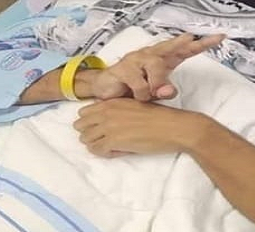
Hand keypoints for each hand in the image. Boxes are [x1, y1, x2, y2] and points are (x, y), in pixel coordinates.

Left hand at [73, 98, 212, 156]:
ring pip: (85, 139)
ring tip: (112, 146)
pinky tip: (118, 151)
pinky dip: (104, 153)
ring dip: (96, 144)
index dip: (91, 123)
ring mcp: (108, 126)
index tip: (103, 129)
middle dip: (90, 133)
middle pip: (80, 126)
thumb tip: (107, 124)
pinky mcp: (113, 141)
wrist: (174, 127)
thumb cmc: (161, 117)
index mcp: (113, 102)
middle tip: (105, 139)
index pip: (84, 112)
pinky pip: (96, 150)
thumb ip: (118, 111)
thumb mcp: (135, 106)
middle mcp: (107, 112)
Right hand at [80, 33, 224, 101]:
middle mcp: (150, 55)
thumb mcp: (153, 92)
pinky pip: (139, 83)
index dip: (202, 44)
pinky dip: (140, 93)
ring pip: (155, 67)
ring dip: (156, 84)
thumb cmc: (133, 88)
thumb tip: (169, 91)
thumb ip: (164, 91)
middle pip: (170, 48)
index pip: (185, 49)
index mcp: (162, 59)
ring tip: (148, 95)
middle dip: (181, 43)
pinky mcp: (123, 68)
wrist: (104, 90)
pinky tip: (134, 96)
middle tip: (190, 39)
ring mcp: (136, 60)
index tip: (220, 37)